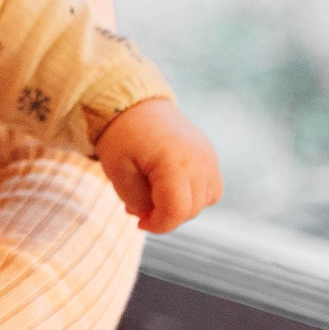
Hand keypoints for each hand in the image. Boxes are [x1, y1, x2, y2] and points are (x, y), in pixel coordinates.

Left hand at [97, 99, 223, 232]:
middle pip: (190, 210)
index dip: (159, 224)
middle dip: (165, 215)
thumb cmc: (121, 137)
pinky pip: (210, 189)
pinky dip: (192, 195)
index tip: (139, 222)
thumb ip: (137, 201)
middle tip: (137, 205)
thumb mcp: (117, 171)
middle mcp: (200, 162)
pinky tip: (168, 184)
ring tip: (151, 191)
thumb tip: (154, 217)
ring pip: (203, 202)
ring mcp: (210, 159)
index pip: (177, 211)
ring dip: (179, 206)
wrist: (134, 104)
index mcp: (175, 164)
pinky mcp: (211, 157)